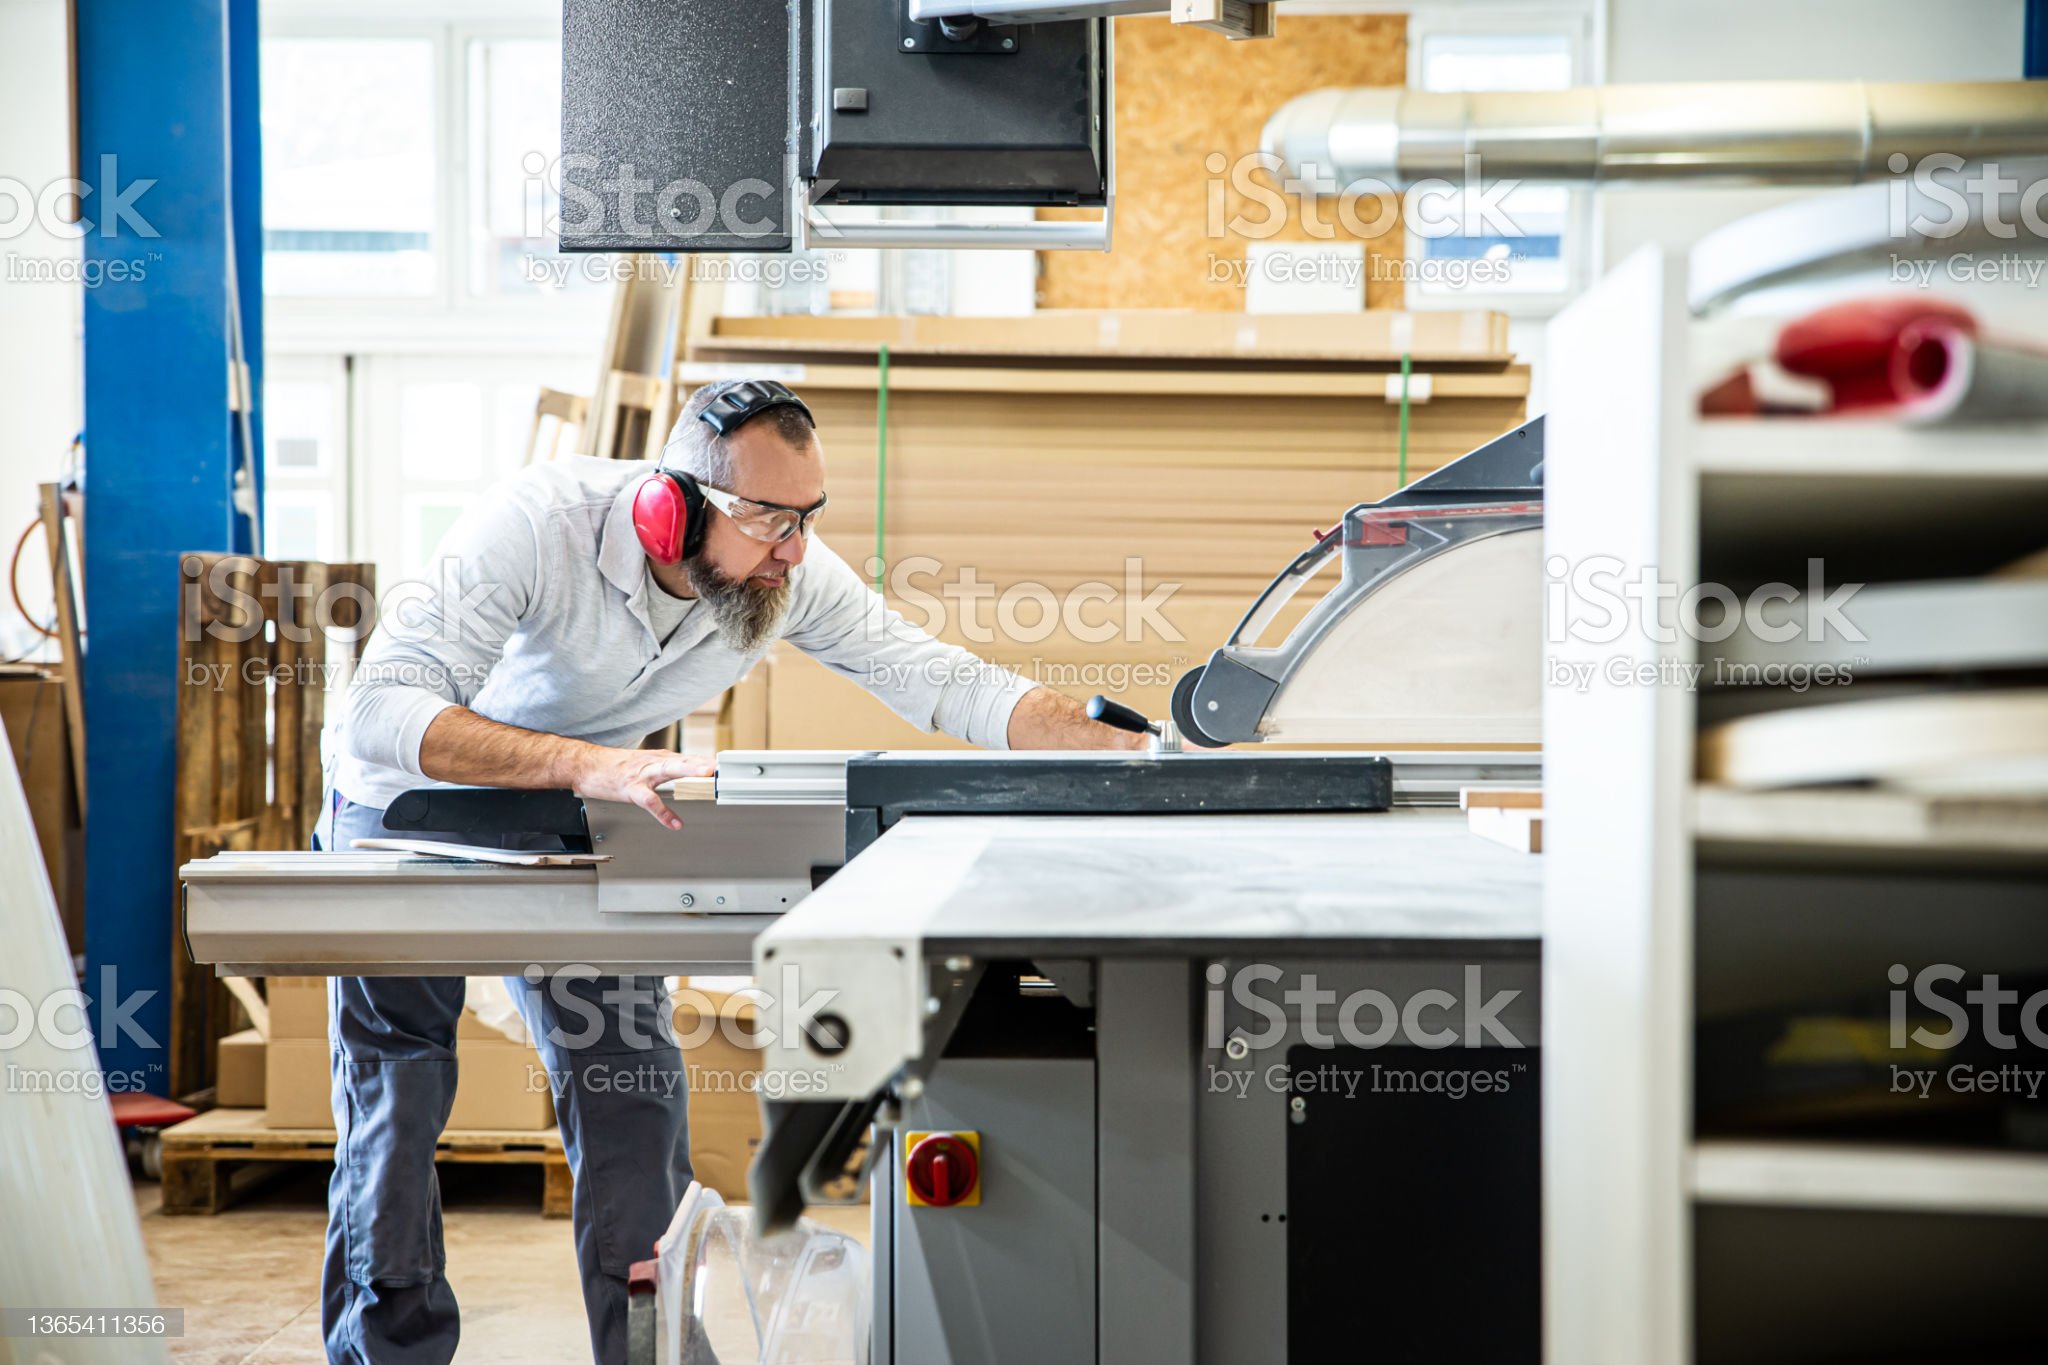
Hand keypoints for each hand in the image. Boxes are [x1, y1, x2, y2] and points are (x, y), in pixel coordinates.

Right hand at [572, 748, 715, 829]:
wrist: (586, 765)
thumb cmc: (616, 767)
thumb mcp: (647, 764)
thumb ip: (670, 769)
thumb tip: (692, 773)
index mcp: (661, 758)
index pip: (690, 758)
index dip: (711, 763)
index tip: (731, 768)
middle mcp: (655, 763)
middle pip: (683, 760)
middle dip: (704, 762)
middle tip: (723, 766)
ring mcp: (642, 775)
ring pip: (668, 771)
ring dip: (688, 771)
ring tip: (706, 776)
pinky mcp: (630, 789)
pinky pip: (649, 801)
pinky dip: (663, 813)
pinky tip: (675, 823)